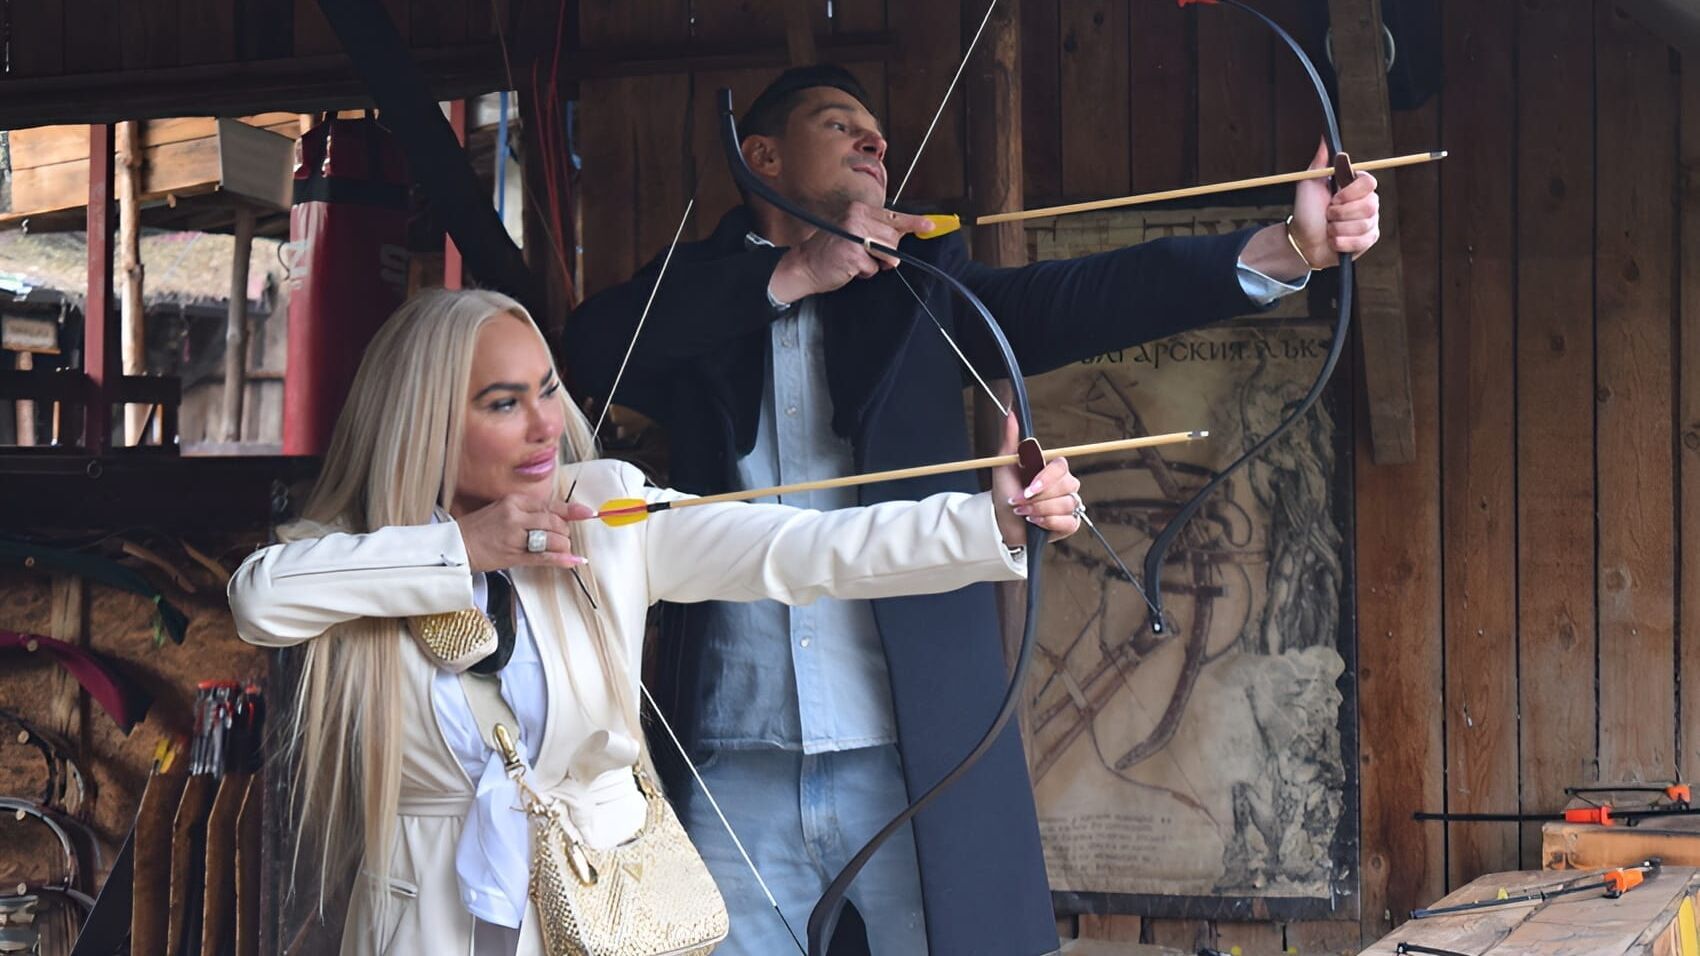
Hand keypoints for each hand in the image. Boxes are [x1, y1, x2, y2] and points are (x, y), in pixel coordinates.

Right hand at [455, 494, 595, 571]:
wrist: (456, 546)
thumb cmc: (479, 528)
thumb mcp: (503, 509)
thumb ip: (528, 511)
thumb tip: (557, 515)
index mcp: (514, 501)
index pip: (551, 505)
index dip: (572, 511)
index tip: (588, 513)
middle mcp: (516, 516)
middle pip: (556, 523)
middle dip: (564, 533)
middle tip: (561, 538)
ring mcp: (515, 536)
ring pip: (553, 540)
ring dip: (562, 546)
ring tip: (559, 549)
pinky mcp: (514, 555)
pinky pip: (544, 558)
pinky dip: (562, 560)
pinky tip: (573, 562)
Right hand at [768, 202, 934, 301]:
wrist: (804, 265)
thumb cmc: (831, 251)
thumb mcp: (853, 232)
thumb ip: (875, 231)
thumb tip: (902, 234)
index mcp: (858, 210)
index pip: (892, 216)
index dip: (913, 222)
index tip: (930, 225)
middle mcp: (856, 218)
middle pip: (893, 237)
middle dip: (886, 252)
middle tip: (867, 254)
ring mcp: (854, 235)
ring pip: (888, 252)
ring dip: (876, 263)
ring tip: (856, 260)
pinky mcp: (853, 254)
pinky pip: (874, 268)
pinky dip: (864, 272)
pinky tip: (849, 267)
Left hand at [989, 414, 1083, 547]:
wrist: (1002, 521)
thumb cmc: (1005, 492)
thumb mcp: (1004, 465)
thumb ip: (1011, 440)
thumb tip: (1011, 414)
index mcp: (1052, 470)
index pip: (1060, 467)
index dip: (1046, 479)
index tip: (1028, 489)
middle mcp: (1065, 485)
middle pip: (1066, 486)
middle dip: (1038, 498)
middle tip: (1018, 502)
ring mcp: (1069, 504)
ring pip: (1066, 505)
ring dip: (1040, 510)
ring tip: (1023, 512)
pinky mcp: (1069, 524)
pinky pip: (1070, 522)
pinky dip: (1050, 523)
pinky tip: (1036, 522)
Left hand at [1289, 139, 1380, 265]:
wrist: (1302, 240)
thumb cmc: (1306, 211)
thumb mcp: (1309, 183)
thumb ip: (1320, 162)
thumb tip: (1325, 138)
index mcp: (1355, 187)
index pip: (1369, 182)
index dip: (1351, 193)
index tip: (1334, 198)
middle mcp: (1367, 202)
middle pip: (1370, 205)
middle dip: (1341, 213)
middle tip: (1327, 215)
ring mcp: (1370, 221)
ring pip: (1364, 224)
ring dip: (1338, 228)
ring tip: (1328, 228)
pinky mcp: (1368, 240)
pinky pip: (1362, 241)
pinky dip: (1342, 242)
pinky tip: (1333, 240)